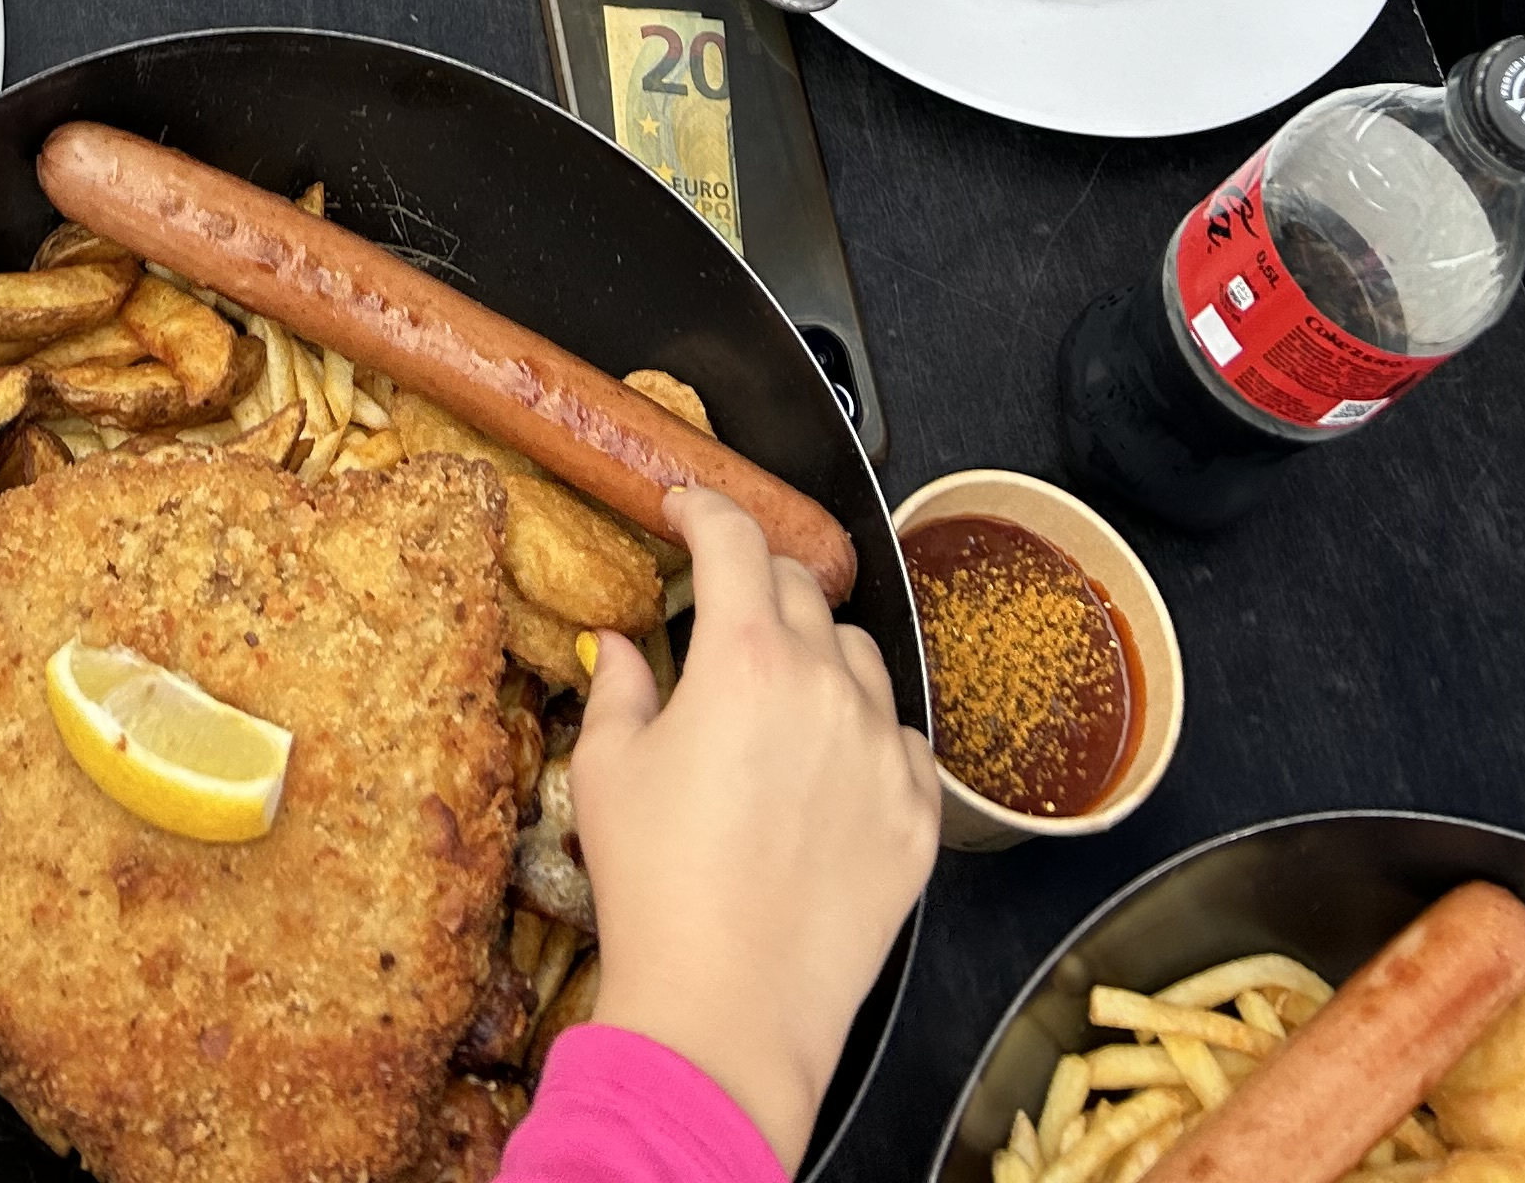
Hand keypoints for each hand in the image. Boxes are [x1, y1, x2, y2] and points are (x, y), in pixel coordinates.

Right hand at [569, 494, 938, 1173]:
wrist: (725, 1015)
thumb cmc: (654, 891)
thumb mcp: (607, 772)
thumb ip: (619, 688)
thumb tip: (623, 648)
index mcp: (744, 657)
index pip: (734, 538)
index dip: (705, 509)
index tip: (685, 509)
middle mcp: (827, 685)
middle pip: (800, 589)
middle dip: (756, 586)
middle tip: (722, 616)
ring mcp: (883, 751)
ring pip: (861, 659)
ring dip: (820, 657)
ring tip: (780, 702)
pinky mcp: (918, 818)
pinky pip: (904, 744)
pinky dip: (869, 739)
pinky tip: (830, 772)